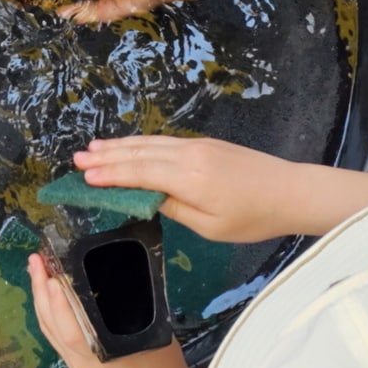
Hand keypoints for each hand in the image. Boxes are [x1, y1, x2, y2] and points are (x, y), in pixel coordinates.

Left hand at [27, 253, 195, 367]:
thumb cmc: (162, 362)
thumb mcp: (151, 330)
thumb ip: (129, 306)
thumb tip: (106, 272)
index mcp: (100, 358)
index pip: (70, 331)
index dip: (59, 305)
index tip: (52, 277)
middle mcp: (81, 362)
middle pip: (52, 326)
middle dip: (40, 291)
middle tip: (36, 260)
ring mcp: (76, 363)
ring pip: (49, 329)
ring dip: (40, 298)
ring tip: (36, 268)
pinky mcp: (76, 361)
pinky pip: (54, 334)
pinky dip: (47, 310)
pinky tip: (45, 292)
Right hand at [73, 136, 299, 243]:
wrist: (291, 190)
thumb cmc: (253, 217)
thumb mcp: (211, 226)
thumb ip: (174, 208)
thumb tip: (146, 196)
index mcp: (188, 177)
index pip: (140, 173)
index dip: (110, 175)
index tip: (84, 177)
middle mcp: (188, 154)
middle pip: (140, 153)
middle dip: (107, 156)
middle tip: (76, 159)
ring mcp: (196, 145)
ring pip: (150, 143)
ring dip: (120, 146)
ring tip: (93, 148)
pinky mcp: (205, 144)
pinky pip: (163, 142)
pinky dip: (141, 144)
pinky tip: (129, 147)